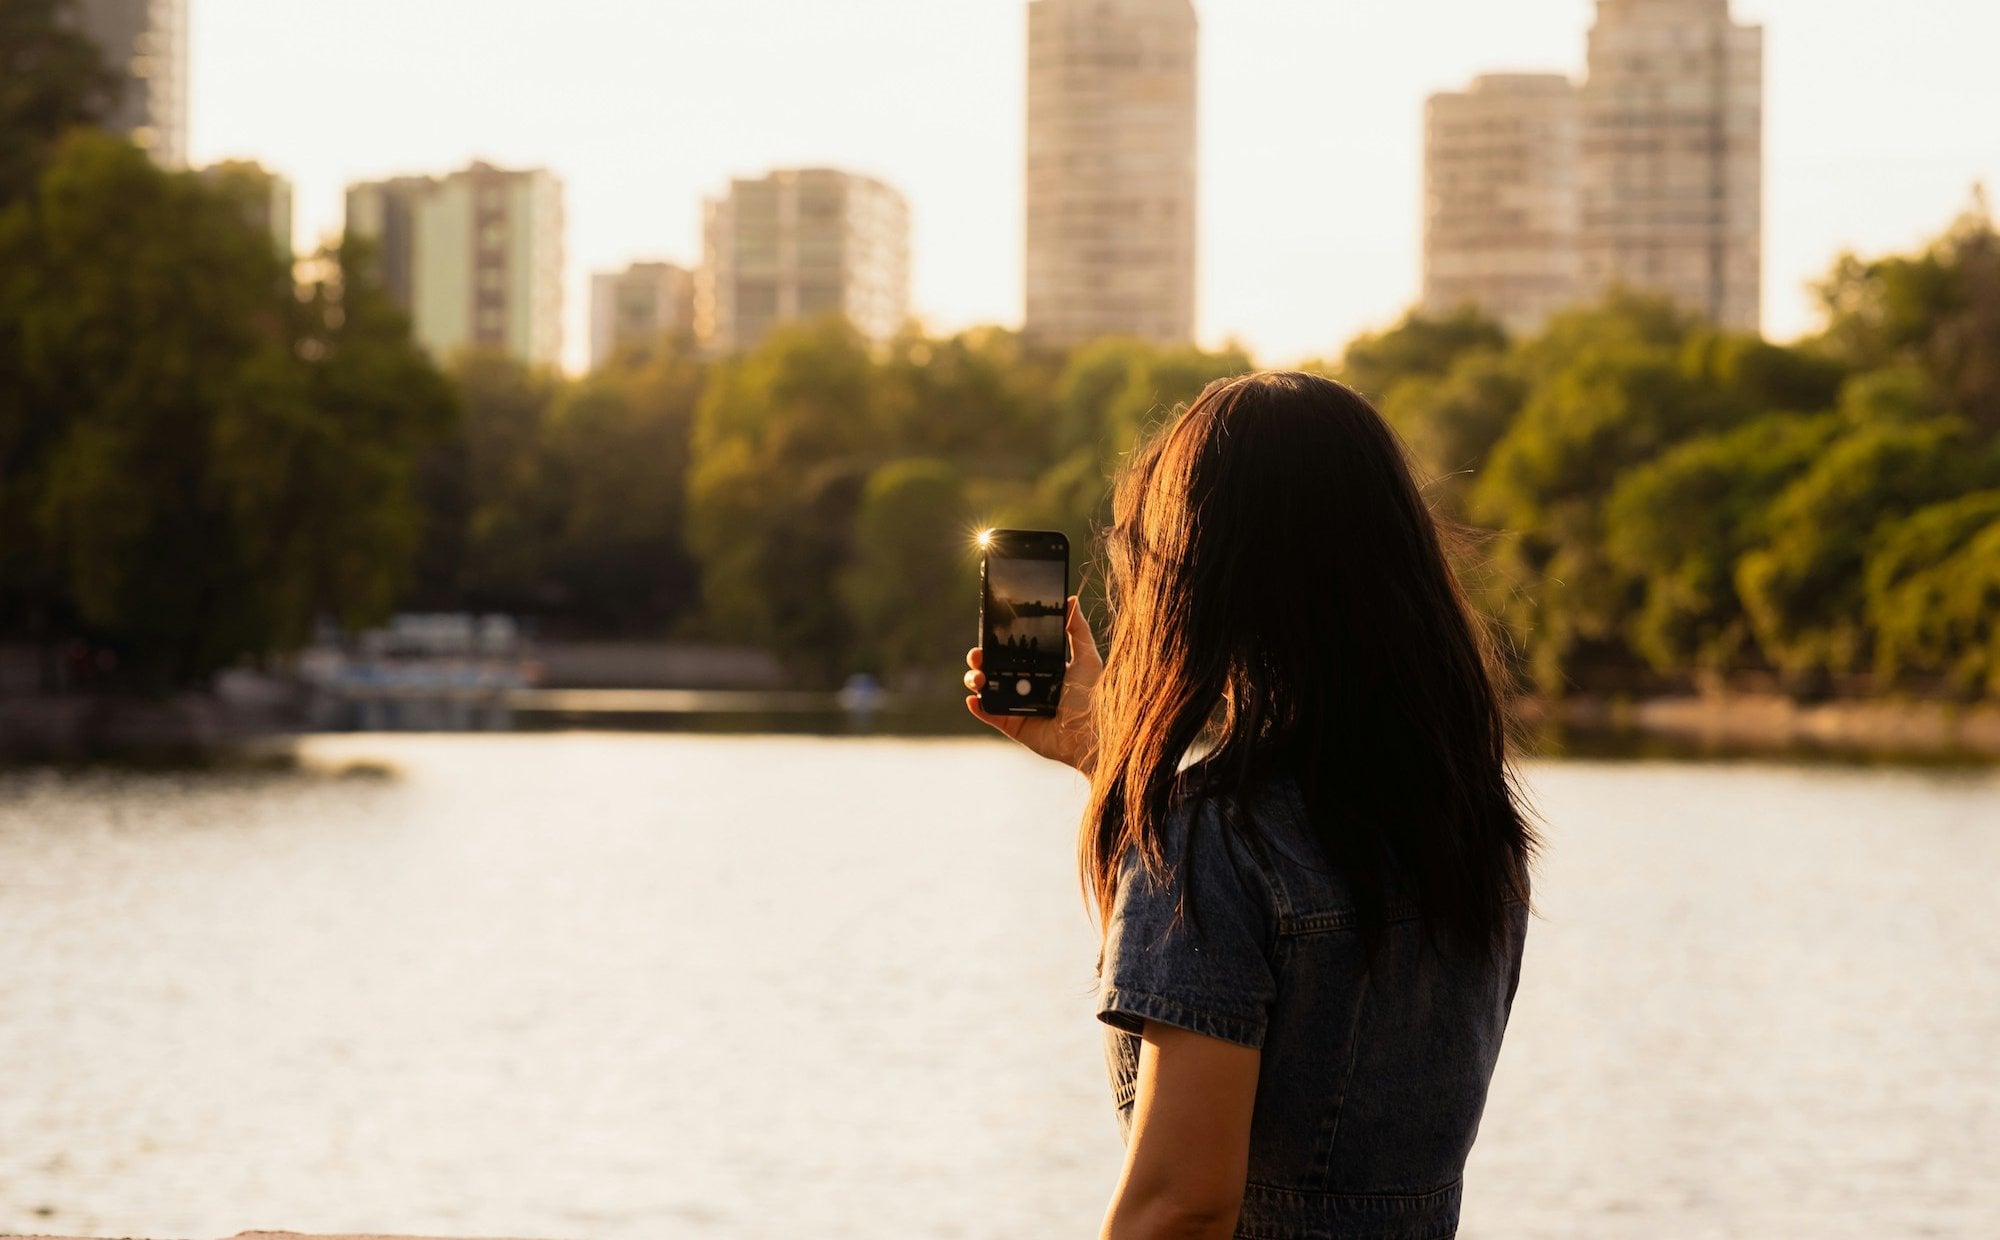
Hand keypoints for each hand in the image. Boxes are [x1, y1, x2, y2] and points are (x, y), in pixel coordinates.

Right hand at [964, 595, 1103, 772]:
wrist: (1091, 733)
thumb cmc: (1093, 697)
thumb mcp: (1087, 658)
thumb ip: (1077, 630)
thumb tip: (1070, 601)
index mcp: (1039, 669)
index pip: (1012, 652)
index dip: (998, 643)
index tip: (988, 633)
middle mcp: (1025, 685)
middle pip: (994, 668)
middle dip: (980, 659)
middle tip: (978, 655)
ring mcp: (1016, 705)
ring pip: (986, 689)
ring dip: (975, 680)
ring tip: (977, 678)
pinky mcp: (1012, 724)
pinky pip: (989, 714)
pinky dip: (978, 707)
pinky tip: (973, 698)